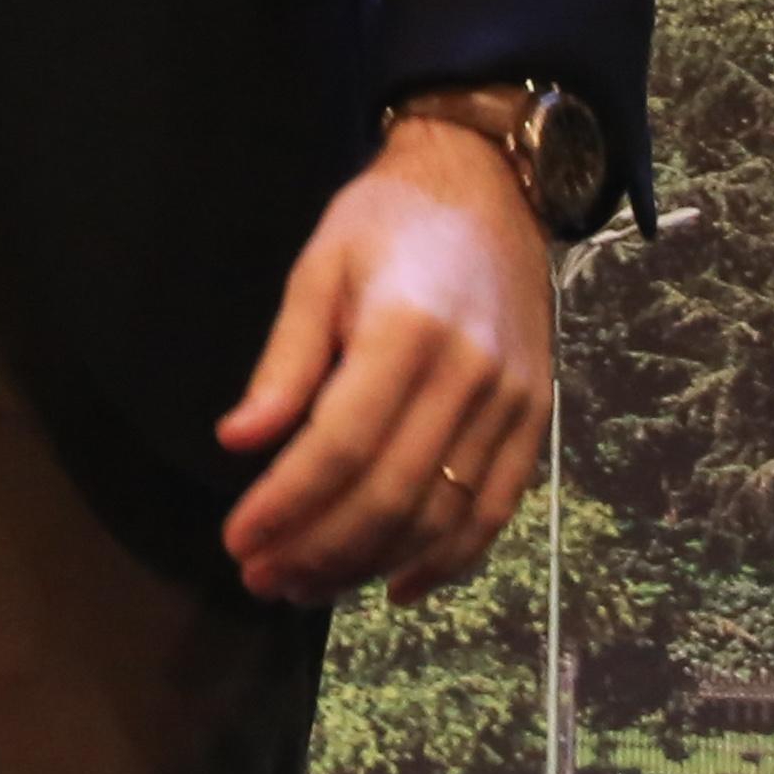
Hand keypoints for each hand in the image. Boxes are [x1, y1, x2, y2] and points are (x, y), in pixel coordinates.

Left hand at [214, 110, 552, 603]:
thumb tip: (239, 442)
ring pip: (441, 516)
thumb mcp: (318, 270)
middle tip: (262, 579)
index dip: (287, 505)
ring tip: (309, 587)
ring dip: (370, 564)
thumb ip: (285, 362)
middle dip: (319, 550)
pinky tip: (395, 586)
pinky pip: (494, 510)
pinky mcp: (535, 419)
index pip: (340, 446)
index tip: (238, 540)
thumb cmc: (388, 222)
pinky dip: (447, 560)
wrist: (488, 186)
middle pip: (390, 494)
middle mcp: (470, 375)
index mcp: (408, 330)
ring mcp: (512, 403)